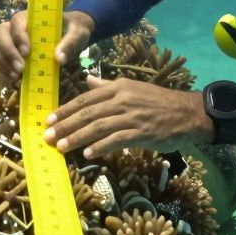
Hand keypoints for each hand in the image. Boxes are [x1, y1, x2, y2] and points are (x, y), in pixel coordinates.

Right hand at [0, 9, 94, 83]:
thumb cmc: (73, 29)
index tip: (27, 52)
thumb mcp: (77, 33)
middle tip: (20, 69)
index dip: (19, 37)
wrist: (72, 34)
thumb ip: (70, 43)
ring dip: (4, 63)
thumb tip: (59, 59)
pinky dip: (4, 70)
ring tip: (16, 77)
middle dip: (7, 52)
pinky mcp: (12, 53)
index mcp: (31, 17)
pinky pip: (1, 60)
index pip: (17, 22)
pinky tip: (13, 80)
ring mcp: (12, 40)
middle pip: (0, 34)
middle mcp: (17, 26)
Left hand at [43, 75, 213, 157]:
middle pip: (88, 113)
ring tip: (62, 147)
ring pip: (98, 126)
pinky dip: (101, 147)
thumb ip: (108, 86)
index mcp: (118, 87)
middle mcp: (123, 99)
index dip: (66, 110)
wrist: (187, 113)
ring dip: (78, 137)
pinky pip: (117, 139)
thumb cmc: (158, 102)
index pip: (86, 98)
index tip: (50, 120)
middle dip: (66, 125)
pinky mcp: (142, 132)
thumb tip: (87, 80)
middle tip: (48, 137)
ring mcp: (132, 116)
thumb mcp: (132, 88)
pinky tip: (88, 154)